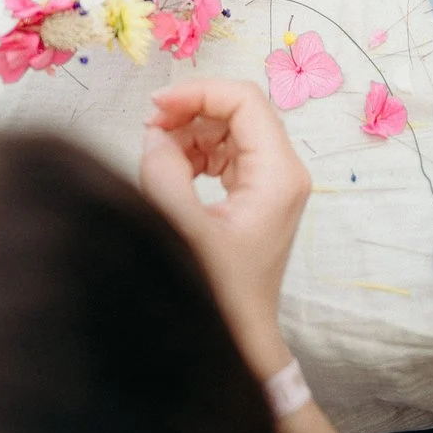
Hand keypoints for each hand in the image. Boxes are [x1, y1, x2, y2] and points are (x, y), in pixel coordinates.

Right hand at [140, 79, 312, 374]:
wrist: (238, 340)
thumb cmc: (216, 294)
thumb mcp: (181, 228)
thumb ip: (164, 171)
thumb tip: (155, 136)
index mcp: (278, 174)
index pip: (244, 101)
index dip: (198, 93)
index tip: (154, 107)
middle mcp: (284, 173)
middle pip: (239, 112)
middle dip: (191, 112)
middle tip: (148, 129)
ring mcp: (273, 185)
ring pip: (230, 131)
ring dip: (190, 134)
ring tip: (156, 157)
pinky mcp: (257, 198)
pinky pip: (227, 156)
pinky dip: (195, 155)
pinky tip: (171, 172)